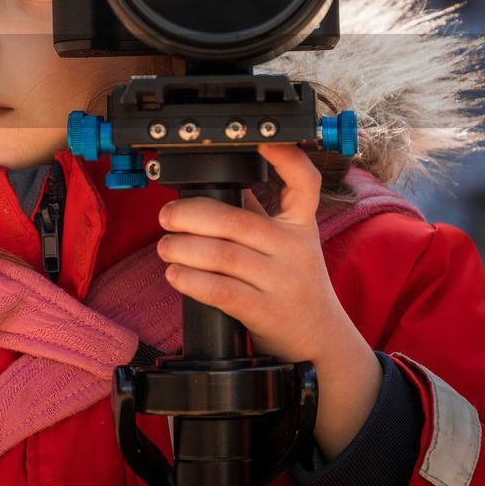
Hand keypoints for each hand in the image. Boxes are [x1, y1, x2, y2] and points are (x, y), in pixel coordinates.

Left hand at [156, 143, 347, 363]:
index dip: (285, 158)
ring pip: (222, 255)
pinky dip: (190, 280)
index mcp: (300, 227)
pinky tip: (175, 274)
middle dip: (190, 214)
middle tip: (166, 216)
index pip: (304, 184)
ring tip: (164, 246)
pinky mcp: (266, 313)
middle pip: (235, 220)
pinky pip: (220, 291)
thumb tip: (219, 182)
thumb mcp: (288, 246)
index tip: (260, 142)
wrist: (320, 343)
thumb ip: (258, 215)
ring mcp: (283, 283)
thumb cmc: (294, 288)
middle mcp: (296, 250)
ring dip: (182, 248)